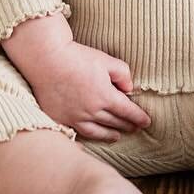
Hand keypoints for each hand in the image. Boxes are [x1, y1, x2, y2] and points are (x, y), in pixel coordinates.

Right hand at [21, 41, 150, 141]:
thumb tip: (129, 88)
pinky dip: (90, 135)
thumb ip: (122, 74)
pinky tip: (93, 133)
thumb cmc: (77, 57)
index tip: (147, 122)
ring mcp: (75, 117)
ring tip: (117, 136)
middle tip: (135, 128)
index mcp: (105, 96)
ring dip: (110, 134)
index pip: (128, 112)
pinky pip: (79, 132)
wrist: (47, 59)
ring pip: (97, 131)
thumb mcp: (106, 60)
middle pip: (114, 122)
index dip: (139, 117)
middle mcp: (91, 111)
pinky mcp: (60, 118)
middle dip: (127, 125)